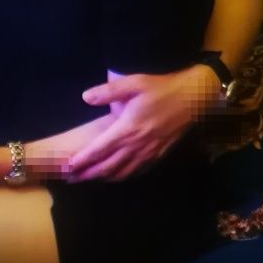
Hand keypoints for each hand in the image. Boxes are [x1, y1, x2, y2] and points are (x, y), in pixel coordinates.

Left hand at [68, 66, 219, 181]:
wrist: (194, 98)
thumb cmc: (161, 89)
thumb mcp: (134, 82)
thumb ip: (109, 91)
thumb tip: (85, 97)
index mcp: (127, 129)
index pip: (99, 149)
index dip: (82, 160)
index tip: (67, 166)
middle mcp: (137, 145)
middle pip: (107, 167)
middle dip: (87, 174)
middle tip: (70, 179)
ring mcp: (148, 153)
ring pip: (121, 173)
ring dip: (102, 178)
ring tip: (86, 180)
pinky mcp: (158, 156)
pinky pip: (136, 172)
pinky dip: (121, 177)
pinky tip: (114, 177)